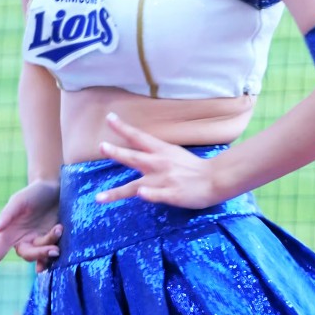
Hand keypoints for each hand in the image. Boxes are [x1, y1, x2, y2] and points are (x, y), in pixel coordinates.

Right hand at [0, 179, 61, 286]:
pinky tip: (59, 251)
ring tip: (59, 229)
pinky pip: (52, 254)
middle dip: (40, 253)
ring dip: (51, 246)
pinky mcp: (52, 241)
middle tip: (54, 249)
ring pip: (42, 254)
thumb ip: (7, 215)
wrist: (56, 187)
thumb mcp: (19, 201)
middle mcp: (22, 241)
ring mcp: (38, 242)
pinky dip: (55, 253)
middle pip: (28, 256)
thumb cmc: (33, 193)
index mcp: (9, 234)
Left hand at [96, 114, 224, 208]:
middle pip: (134, 157)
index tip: (109, 118)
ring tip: (100, 197)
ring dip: (118, 191)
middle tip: (101, 146)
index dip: (123, 128)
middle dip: (116, 152)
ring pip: (136, 185)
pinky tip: (140, 194)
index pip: (138, 137)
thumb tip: (138, 150)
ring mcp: (164, 180)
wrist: (215, 179)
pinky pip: (158, 195)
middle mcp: (159, 164)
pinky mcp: (171, 194)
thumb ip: (155, 153)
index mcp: (160, 150)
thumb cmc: (194, 167)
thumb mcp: (173, 153)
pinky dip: (149, 195)